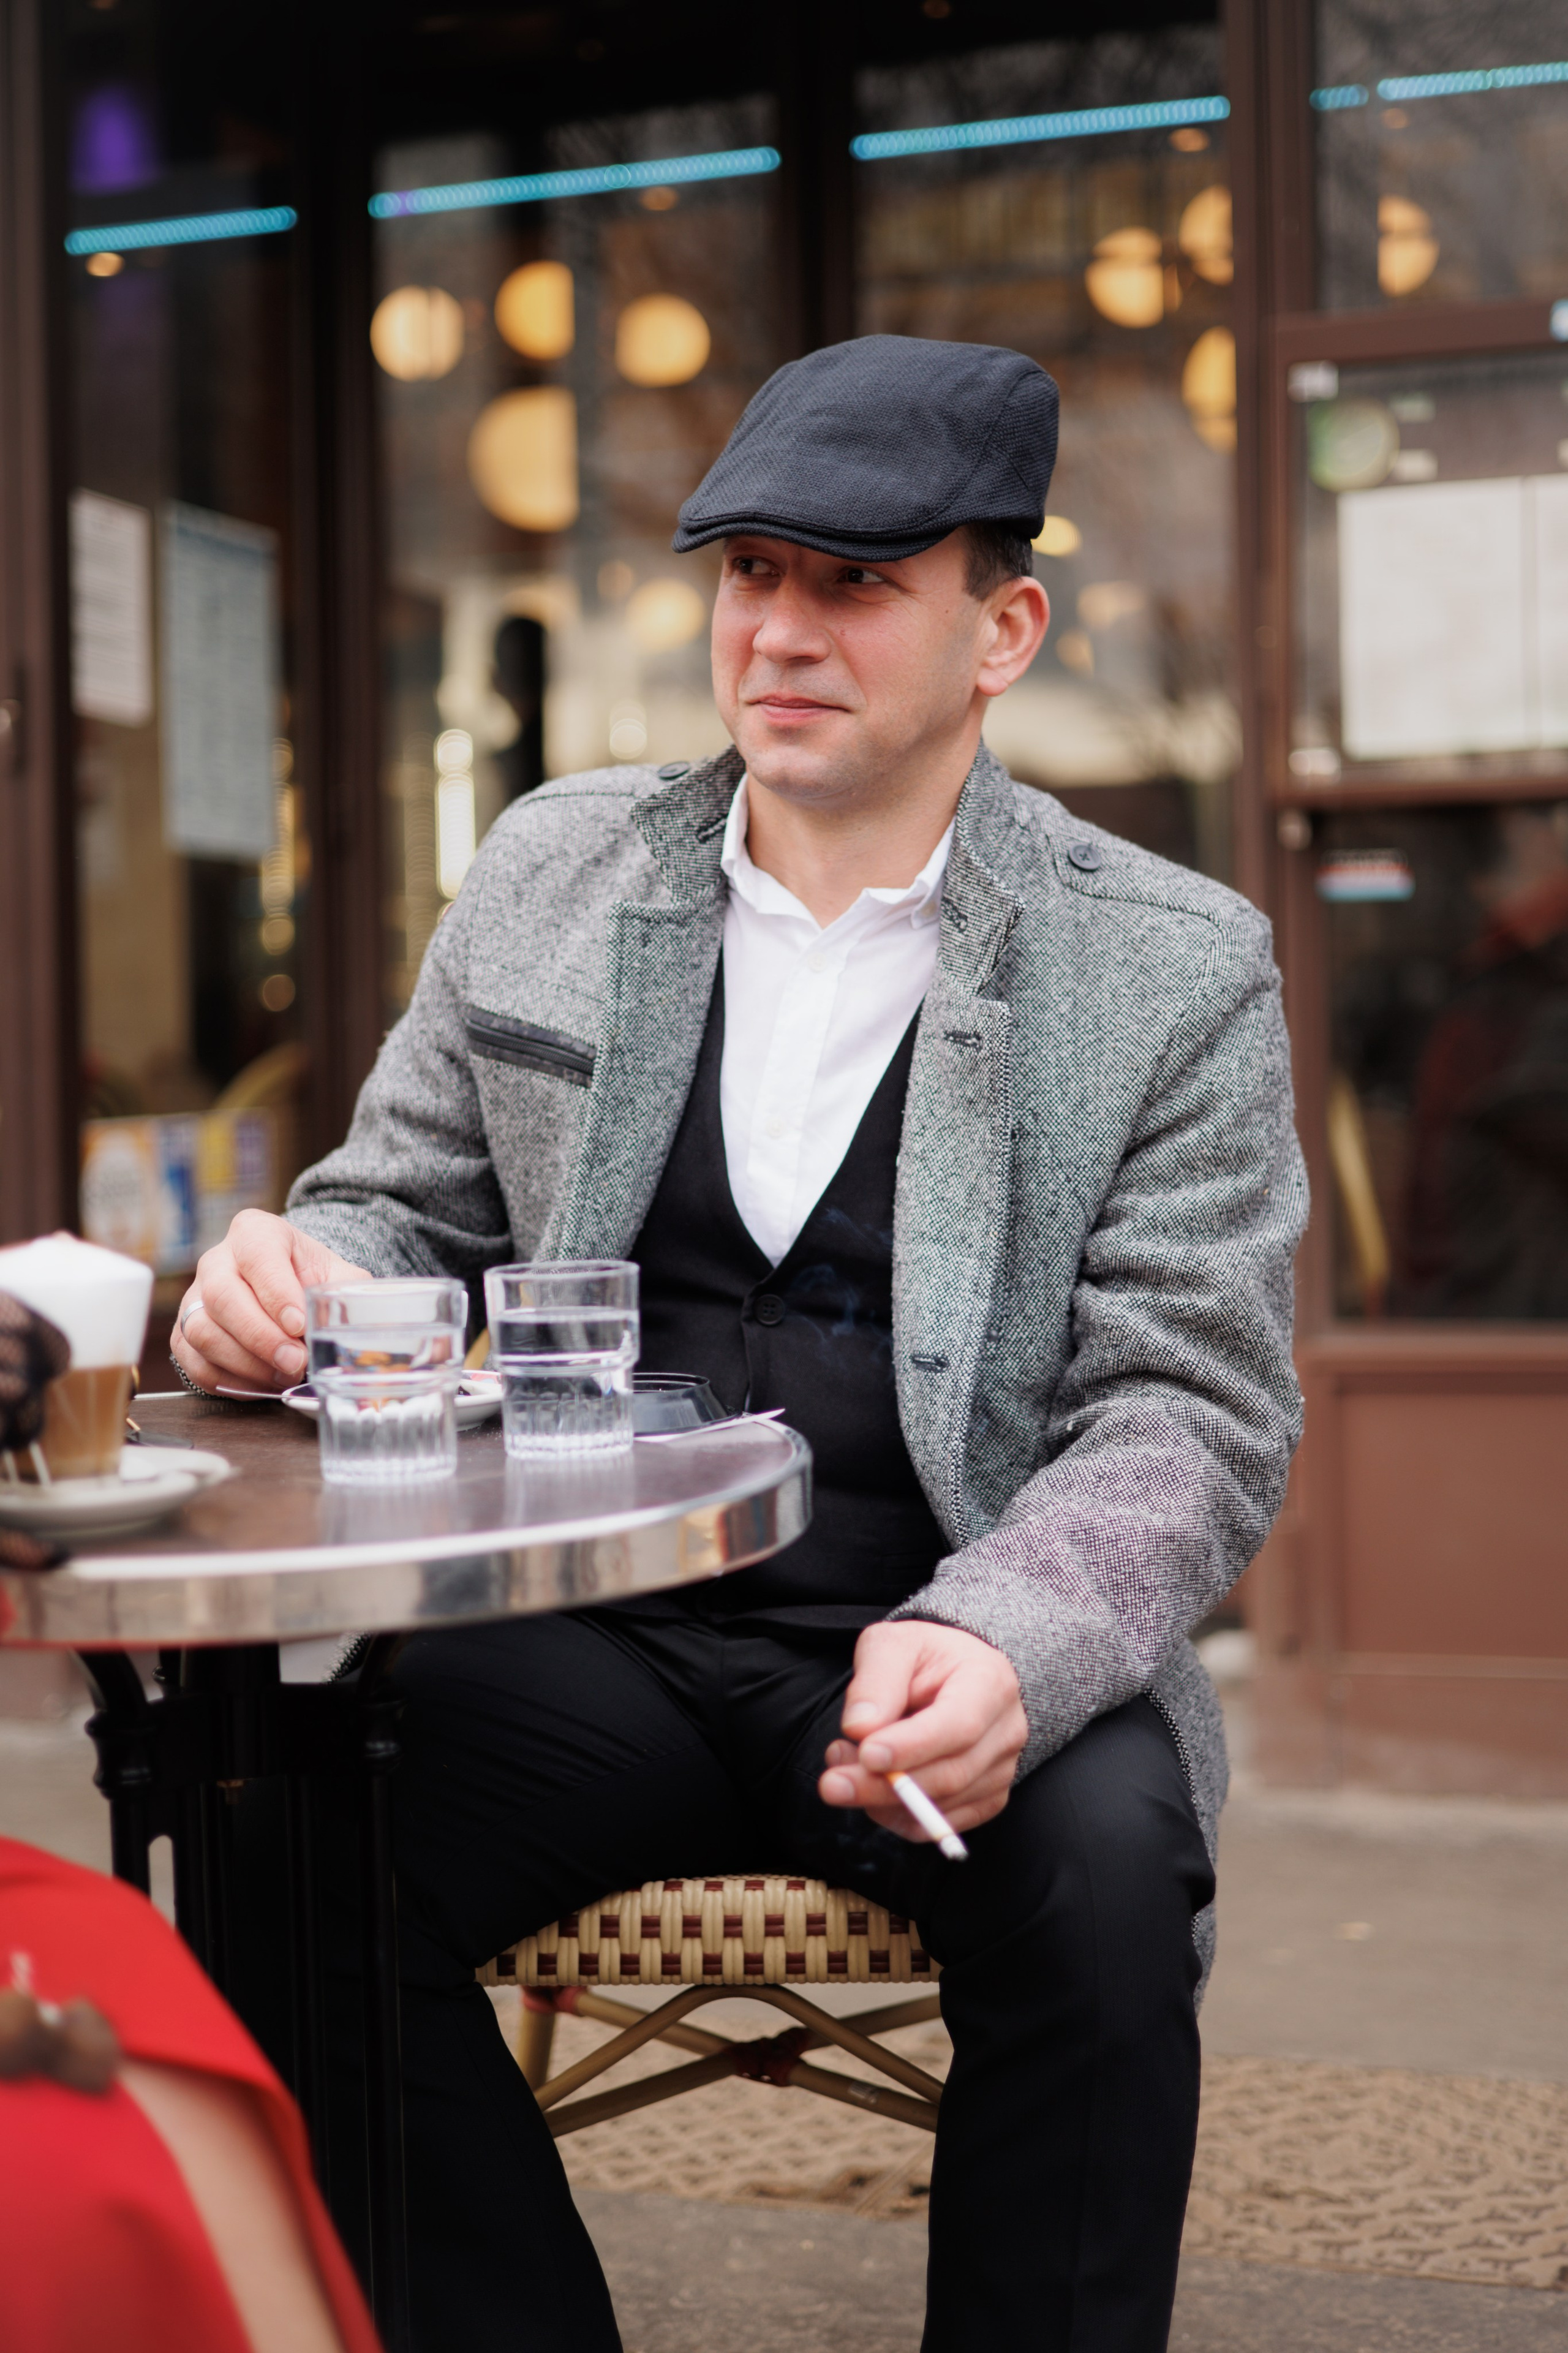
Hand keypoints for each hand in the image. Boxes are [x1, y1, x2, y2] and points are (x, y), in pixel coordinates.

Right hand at [170, 1210, 369, 1393]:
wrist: (289, 1291)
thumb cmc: (312, 1280)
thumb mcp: (338, 1276)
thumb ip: (345, 1296)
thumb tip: (344, 1330)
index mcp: (255, 1232)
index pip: (257, 1255)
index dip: (276, 1293)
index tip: (299, 1325)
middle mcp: (217, 1261)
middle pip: (222, 1296)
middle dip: (260, 1337)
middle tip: (295, 1362)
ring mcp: (195, 1298)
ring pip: (202, 1331)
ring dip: (246, 1363)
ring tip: (285, 1375)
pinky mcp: (184, 1334)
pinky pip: (195, 1362)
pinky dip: (231, 1381)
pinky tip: (263, 1383)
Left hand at [818, 1620, 1027, 1839]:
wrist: (955, 1674)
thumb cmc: (923, 1656)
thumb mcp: (893, 1645)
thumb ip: (876, 1681)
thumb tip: (860, 1729)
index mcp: (990, 1682)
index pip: (959, 1725)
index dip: (912, 1746)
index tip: (867, 1755)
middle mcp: (1006, 1731)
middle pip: (950, 1774)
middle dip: (884, 1786)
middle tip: (832, 1784)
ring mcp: (1002, 1770)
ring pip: (943, 1805)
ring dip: (883, 1799)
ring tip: (843, 1769)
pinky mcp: (987, 1798)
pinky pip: (941, 1824)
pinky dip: (899, 1817)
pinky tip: (872, 1790)